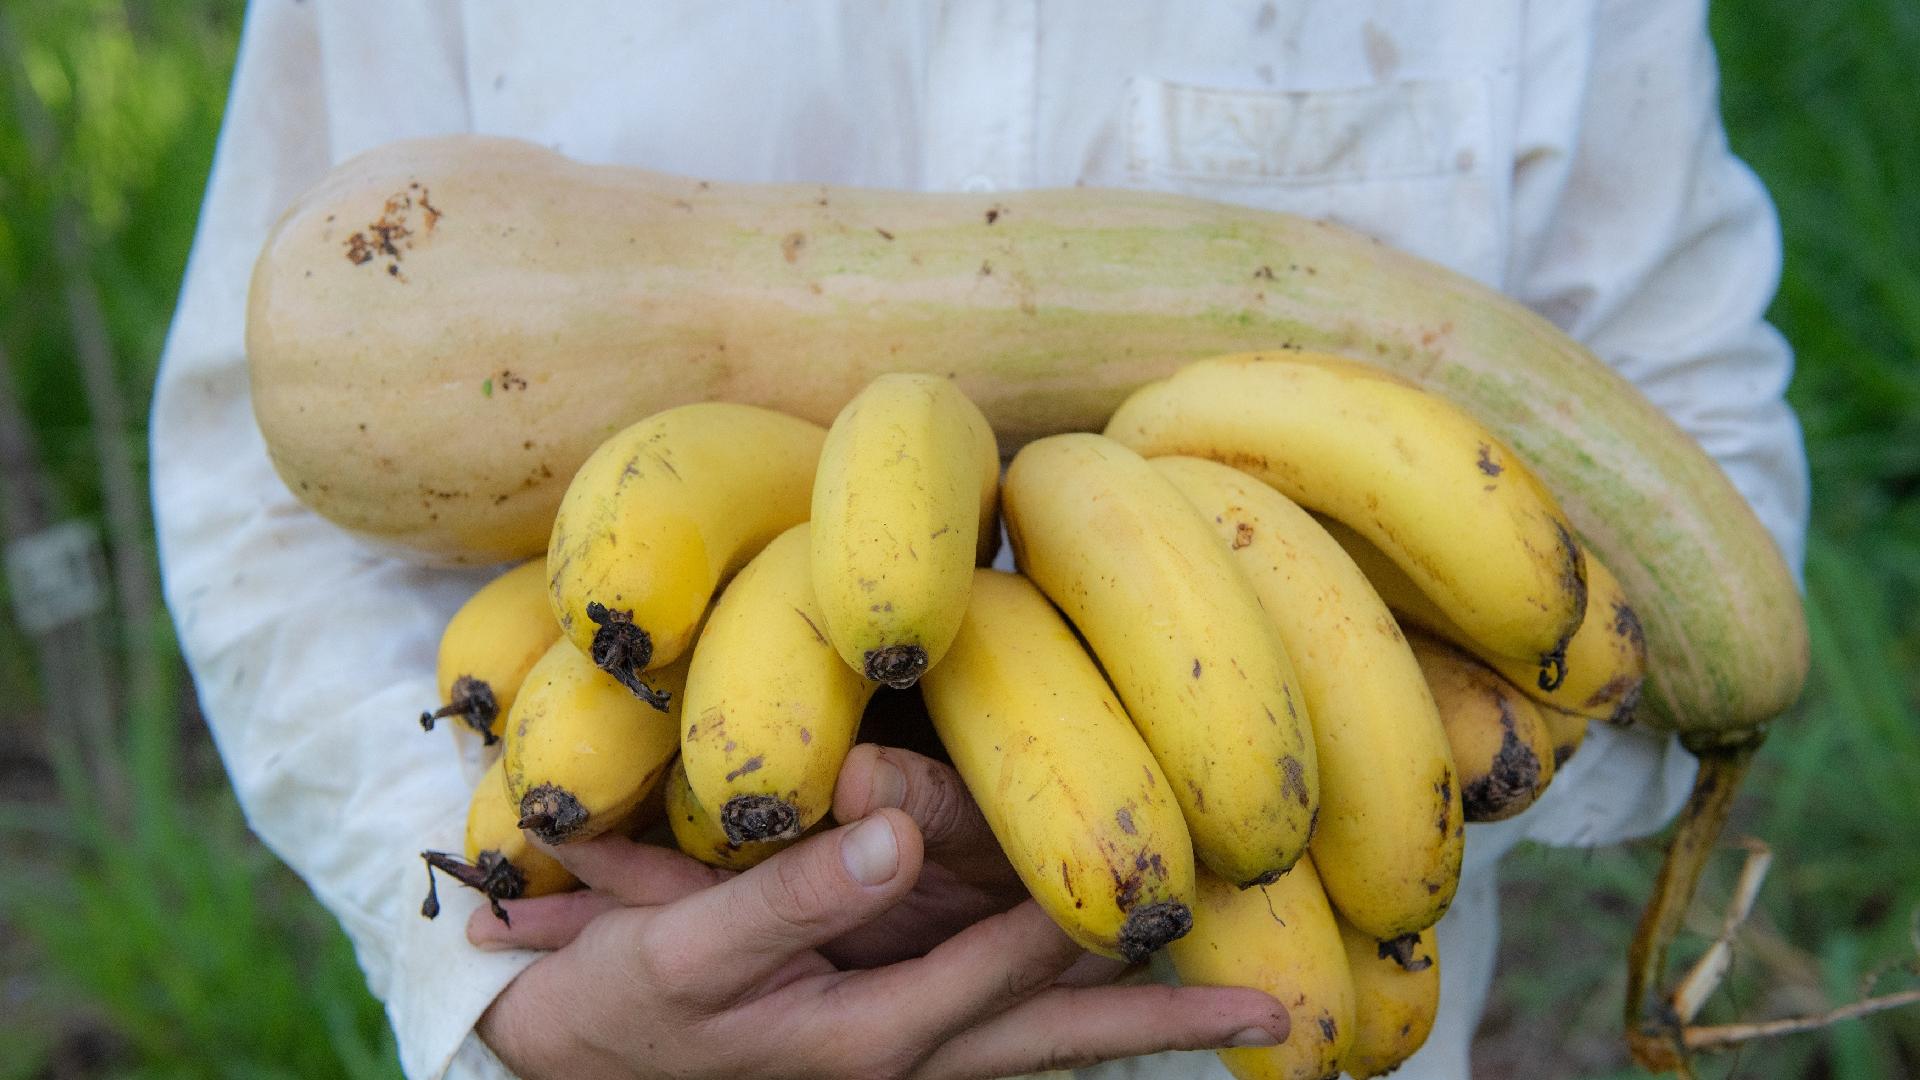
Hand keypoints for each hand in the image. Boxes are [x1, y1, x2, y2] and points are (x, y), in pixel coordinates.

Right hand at [467, 752, 1288, 1077]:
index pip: (1012, 969)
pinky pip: (997, 1021)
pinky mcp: (881, 1030)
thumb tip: (899, 834)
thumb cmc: (622, 999)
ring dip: (1132, 1019)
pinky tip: (1103, 986)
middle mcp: (907, 1052)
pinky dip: (1063, 1007)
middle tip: (1278, 1015)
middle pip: (1061, 1036)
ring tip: (1235, 1009)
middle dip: (1166, 1022)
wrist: (566, 1053)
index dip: (1087, 916)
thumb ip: (795, 896)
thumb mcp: (688, 946)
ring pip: (1040, 1035)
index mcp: (873, 1035)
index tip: (1173, 871)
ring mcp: (899, 1049)